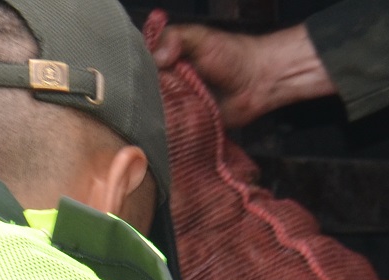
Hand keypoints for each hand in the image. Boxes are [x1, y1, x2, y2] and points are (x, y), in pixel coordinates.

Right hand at [149, 19, 334, 125]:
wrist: (258, 81)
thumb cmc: (231, 54)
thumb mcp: (199, 37)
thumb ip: (175, 38)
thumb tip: (156, 58)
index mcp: (165, 60)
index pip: (140, 67)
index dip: (134, 73)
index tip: (129, 79)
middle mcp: (167, 83)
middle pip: (144, 93)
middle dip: (142, 98)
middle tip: (139, 104)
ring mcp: (177, 104)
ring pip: (156, 113)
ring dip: (155, 117)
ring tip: (148, 121)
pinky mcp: (188, 123)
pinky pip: (174, 129)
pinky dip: (169, 131)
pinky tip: (161, 133)